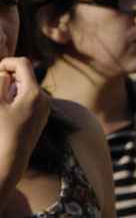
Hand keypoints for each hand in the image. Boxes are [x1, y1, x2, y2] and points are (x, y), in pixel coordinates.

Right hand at [0, 57, 49, 186]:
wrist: (12, 160)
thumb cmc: (1, 132)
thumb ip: (0, 84)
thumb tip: (6, 73)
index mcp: (34, 92)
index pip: (23, 64)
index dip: (7, 62)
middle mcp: (44, 98)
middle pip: (26, 74)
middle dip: (9, 75)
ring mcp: (44, 108)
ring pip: (28, 87)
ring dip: (12, 86)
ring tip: (1, 99)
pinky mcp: (41, 117)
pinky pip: (30, 98)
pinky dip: (18, 96)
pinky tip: (7, 108)